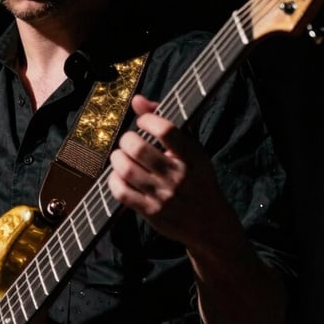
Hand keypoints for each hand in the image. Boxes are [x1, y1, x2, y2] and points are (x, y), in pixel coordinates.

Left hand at [108, 94, 242, 250]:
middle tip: (128, 142)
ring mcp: (165, 196)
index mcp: (193, 157)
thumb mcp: (192, 150)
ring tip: (122, 157)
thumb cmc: (196, 179)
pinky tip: (120, 176)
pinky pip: (121, 191)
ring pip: (126, 169)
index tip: (142, 122)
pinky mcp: (152, 213)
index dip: (147, 119)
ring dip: (117, 158)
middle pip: (138, 148)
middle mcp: (180, 176)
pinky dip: (114, 180)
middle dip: (126, 139)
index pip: (166, 130)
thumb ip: (165, 122)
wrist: (209, 223)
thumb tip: (137, 100)